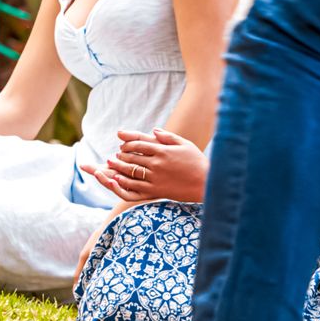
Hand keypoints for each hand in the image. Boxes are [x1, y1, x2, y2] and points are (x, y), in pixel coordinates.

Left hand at [85, 127, 207, 202]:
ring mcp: (156, 176)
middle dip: (121, 155)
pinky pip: (136, 186)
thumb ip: (168, 136)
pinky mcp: (157, 189)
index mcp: (163, 150)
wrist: (207, 183)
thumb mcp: (184, 144)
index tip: (122, 144)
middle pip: (132, 156)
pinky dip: (124, 181)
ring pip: (132, 170)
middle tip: (114, 155)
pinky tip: (118, 179)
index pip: (139, 144)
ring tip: (112, 164)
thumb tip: (153, 130)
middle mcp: (157, 162)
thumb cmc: (197, 162)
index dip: (128, 143)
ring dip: (119, 166)